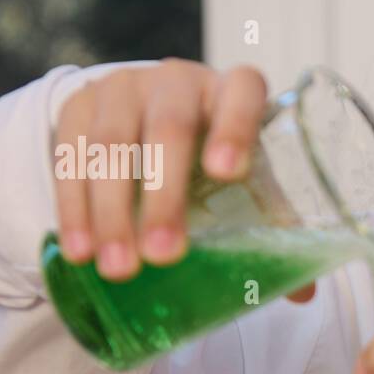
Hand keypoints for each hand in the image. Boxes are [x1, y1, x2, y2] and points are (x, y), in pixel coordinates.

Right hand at [53, 58, 313, 302]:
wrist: (148, 114)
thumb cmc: (214, 153)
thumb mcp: (247, 177)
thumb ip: (271, 222)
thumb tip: (302, 292)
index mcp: (233, 90)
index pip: (242, 92)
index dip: (236, 128)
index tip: (228, 173)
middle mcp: (179, 80)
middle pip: (169, 128)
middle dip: (164, 196)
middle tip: (163, 255)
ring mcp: (124, 88)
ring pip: (112, 145)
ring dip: (112, 212)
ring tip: (118, 267)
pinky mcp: (80, 105)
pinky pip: (70, 155)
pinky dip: (74, 207)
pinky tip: (79, 249)